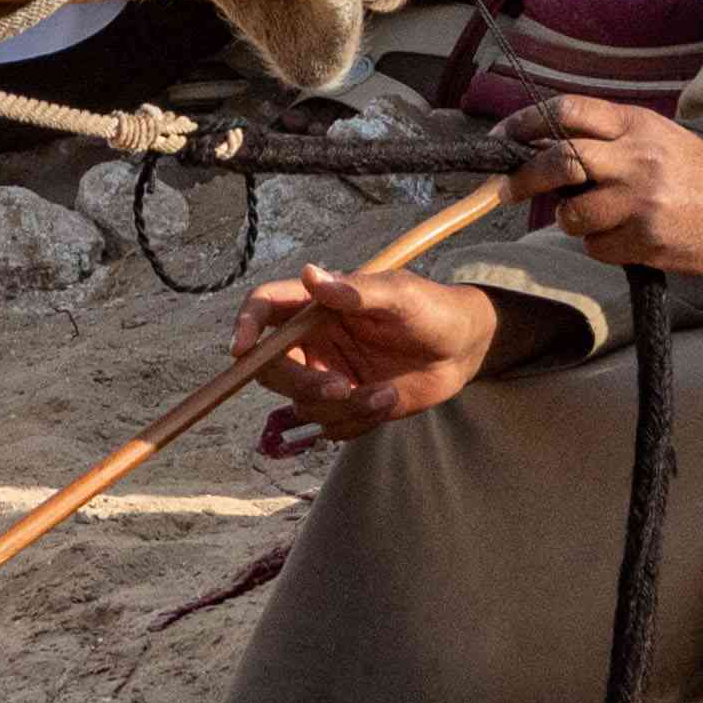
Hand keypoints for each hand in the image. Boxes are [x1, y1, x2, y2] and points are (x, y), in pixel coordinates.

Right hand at [232, 264, 506, 440]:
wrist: (461, 350)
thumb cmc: (430, 308)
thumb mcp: (399, 294)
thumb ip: (355, 291)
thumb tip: (310, 275)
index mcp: (317, 306)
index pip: (265, 309)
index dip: (245, 325)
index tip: (241, 349)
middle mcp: (314, 341)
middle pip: (271, 368)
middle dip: (301, 383)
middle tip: (342, 387)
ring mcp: (327, 375)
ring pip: (302, 404)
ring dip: (342, 407)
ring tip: (384, 393)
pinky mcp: (345, 406)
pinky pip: (330, 426)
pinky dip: (357, 421)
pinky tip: (388, 400)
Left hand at [506, 94, 702, 301]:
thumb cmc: (696, 174)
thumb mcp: (656, 137)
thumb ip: (607, 137)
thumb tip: (543, 147)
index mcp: (635, 124)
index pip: (566, 111)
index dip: (525, 123)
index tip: (502, 138)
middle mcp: (636, 158)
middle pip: (559, 161)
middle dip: (522, 179)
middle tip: (505, 191)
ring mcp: (640, 201)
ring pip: (572, 214)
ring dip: (572, 220)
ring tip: (598, 218)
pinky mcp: (646, 240)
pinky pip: (597, 247)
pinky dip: (601, 245)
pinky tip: (627, 238)